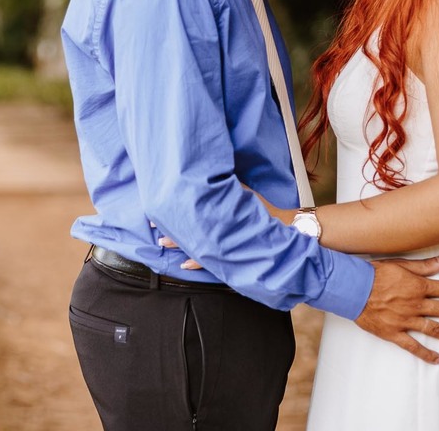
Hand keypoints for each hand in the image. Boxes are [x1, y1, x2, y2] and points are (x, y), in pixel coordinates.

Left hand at [157, 187, 292, 270]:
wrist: (286, 231)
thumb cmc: (264, 211)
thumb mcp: (243, 193)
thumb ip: (226, 186)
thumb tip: (209, 173)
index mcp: (221, 213)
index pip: (191, 213)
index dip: (172, 213)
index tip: (157, 212)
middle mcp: (220, 230)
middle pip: (189, 229)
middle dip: (170, 228)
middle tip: (152, 227)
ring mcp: (224, 245)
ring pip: (195, 246)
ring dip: (178, 245)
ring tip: (162, 244)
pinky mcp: (230, 256)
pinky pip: (209, 262)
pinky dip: (196, 262)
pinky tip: (184, 264)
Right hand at [356, 255, 438, 364]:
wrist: (350, 288)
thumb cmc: (373, 273)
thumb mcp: (399, 264)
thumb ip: (423, 266)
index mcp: (417, 286)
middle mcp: (415, 304)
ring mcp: (405, 320)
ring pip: (435, 330)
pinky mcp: (393, 332)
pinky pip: (412, 346)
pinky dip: (425, 353)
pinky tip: (438, 359)